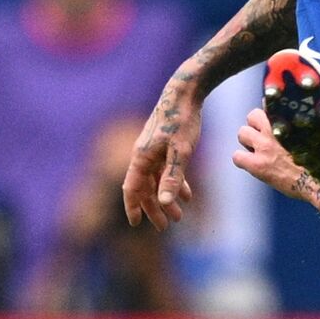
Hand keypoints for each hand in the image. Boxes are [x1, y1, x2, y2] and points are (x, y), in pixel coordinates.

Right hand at [123, 84, 200, 230]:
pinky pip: (167, 169)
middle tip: (167, 226)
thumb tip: (164, 202)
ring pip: (158, 180)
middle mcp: (144, 154)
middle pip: (146, 188)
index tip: (136, 224)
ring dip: (168, 197)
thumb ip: (172, 176)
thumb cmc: (181, 120)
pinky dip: (176, 182)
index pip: (132, 188)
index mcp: (141, 157)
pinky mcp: (165, 144)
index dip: (133, 207)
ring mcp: (154, 149)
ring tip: (181, 215)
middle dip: (155, 208)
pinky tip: (188, 193)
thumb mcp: (181, 151)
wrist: (185, 92)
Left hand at [233, 108, 319, 214]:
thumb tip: (290, 118)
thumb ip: (300, 125)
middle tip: (263, 136)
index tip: (271, 115)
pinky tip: (253, 164)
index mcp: (289, 120)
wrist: (316, 183)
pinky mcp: (257, 165)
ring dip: (248, 141)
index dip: (269, 110)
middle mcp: (275, 130)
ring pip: (242, 133)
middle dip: (256, 125)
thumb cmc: (318, 162)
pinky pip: (237, 157)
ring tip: (258, 150)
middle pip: (253, 115)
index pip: (270, 103)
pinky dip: (242, 159)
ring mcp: (264, 147)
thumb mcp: (311, 136)